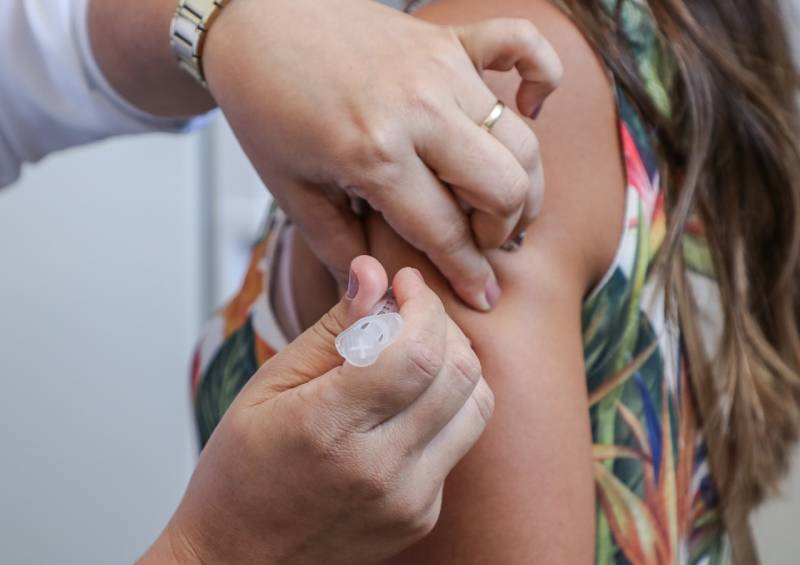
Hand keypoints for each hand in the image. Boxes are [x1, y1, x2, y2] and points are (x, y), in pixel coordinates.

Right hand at [140, 256, 493, 563]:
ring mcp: (408, 501)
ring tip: (415, 350)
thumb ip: (333, 328)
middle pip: (459, 373)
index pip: (416, 353)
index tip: (405, 283)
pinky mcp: (422, 516)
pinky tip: (407, 401)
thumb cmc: (242, 470)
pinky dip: (444, 406)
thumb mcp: (271, 385)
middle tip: (411, 311)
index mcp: (328, 429)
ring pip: (476, 405)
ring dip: (455, 362)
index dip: (422, 306)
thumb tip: (373, 273)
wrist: (240, 559)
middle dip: (443, 325)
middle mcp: (379, 471)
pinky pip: (459, 442)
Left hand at [203, 0, 561, 309]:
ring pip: (521, 139)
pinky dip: (542, 77)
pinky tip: (530, 108)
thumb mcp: (292, 192)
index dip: (470, 275)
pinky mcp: (449, 39)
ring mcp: (441, 69)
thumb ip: (339, 249)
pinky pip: (524, 47)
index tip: (483, 297)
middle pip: (506, 188)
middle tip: (480, 242)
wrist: (256, 22)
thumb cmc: (268, 109)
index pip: (447, 232)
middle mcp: (420, 111)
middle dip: (502, 231)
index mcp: (376, 155)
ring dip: (522, 181)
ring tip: (497, 201)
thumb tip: (378, 294)